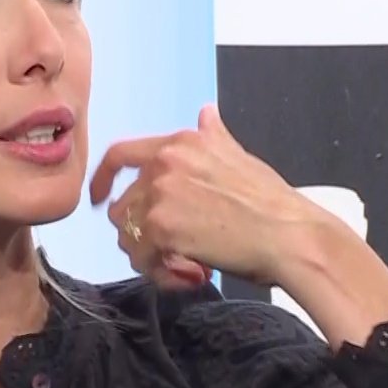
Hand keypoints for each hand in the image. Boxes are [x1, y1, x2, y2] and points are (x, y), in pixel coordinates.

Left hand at [88, 103, 324, 290]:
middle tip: (164, 253)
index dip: (102, 178)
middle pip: (120, 205)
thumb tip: (206, 112)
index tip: (98, 198)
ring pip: (127, 236)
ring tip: (180, 266)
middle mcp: (165, 163)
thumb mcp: (239, 156)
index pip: (121, 154)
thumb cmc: (272, 203)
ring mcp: (160, 195)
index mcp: (182, 143)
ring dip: (148, 257)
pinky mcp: (161, 229)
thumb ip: (213, 136)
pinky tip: (189, 275)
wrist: (289, 235)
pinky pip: (141, 258)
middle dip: (137, 234)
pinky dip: (160, 273)